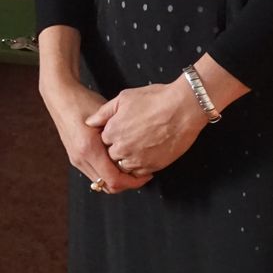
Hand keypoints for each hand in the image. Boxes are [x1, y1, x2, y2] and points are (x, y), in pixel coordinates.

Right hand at [40, 77, 151, 194]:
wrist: (60, 95)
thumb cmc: (83, 101)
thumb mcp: (107, 116)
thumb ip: (120, 136)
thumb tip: (139, 151)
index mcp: (89, 149)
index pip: (114, 180)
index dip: (133, 182)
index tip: (146, 175)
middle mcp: (80, 158)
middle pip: (108, 186)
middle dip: (127, 183)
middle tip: (142, 173)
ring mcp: (75, 159)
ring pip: (100, 182)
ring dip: (117, 178)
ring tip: (130, 166)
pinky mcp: (74, 157)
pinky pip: (94, 174)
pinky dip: (107, 172)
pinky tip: (116, 160)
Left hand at [87, 79, 208, 178]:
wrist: (183, 108)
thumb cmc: (155, 99)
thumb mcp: (124, 98)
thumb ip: (103, 112)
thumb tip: (90, 122)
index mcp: (112, 131)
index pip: (102, 141)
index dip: (110, 136)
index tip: (118, 132)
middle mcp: (122, 147)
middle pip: (110, 156)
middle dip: (116, 150)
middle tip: (129, 141)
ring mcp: (138, 159)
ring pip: (123, 167)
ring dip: (127, 160)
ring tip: (137, 149)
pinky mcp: (153, 166)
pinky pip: (139, 174)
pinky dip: (140, 168)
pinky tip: (146, 156)